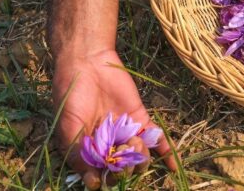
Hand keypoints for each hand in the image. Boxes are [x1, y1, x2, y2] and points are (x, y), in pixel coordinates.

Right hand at [52, 49, 177, 188]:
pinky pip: (156, 140)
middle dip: (125, 170)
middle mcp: (109, 145)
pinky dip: (166, 153)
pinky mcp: (140, 119)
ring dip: (141, 158)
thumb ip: (79, 155)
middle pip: (123, 170)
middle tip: (122, 156)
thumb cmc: (71, 96)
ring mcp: (126, 133)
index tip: (107, 173)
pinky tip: (174, 167)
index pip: (102, 175)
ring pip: (140, 158)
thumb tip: (92, 184)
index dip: (108, 178)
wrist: (88, 64)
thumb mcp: (69, 128)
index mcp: (89, 150)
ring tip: (134, 143)